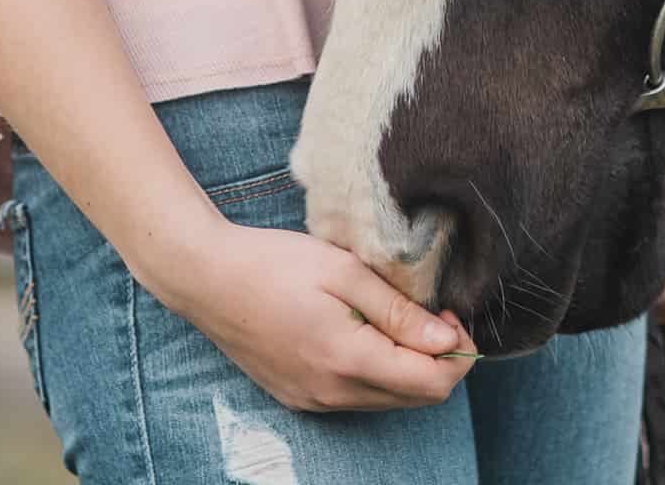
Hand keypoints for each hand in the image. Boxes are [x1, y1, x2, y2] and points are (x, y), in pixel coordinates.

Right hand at [145, 219, 479, 411]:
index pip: (431, 383)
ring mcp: (313, 401)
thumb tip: (446, 339)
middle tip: (433, 312)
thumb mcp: (343, 271)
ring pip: (387, 400)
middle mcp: (332, 394)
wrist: (206, 277)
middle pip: (415, 398)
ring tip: (399, 316)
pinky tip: (366, 331)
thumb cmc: (273, 263)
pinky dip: (377, 372)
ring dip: (408, 367)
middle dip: (438, 360)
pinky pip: (356, 397)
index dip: (458, 352)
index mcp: (347, 360)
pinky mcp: (298, 397)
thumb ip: (397, 310)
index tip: (452, 312)